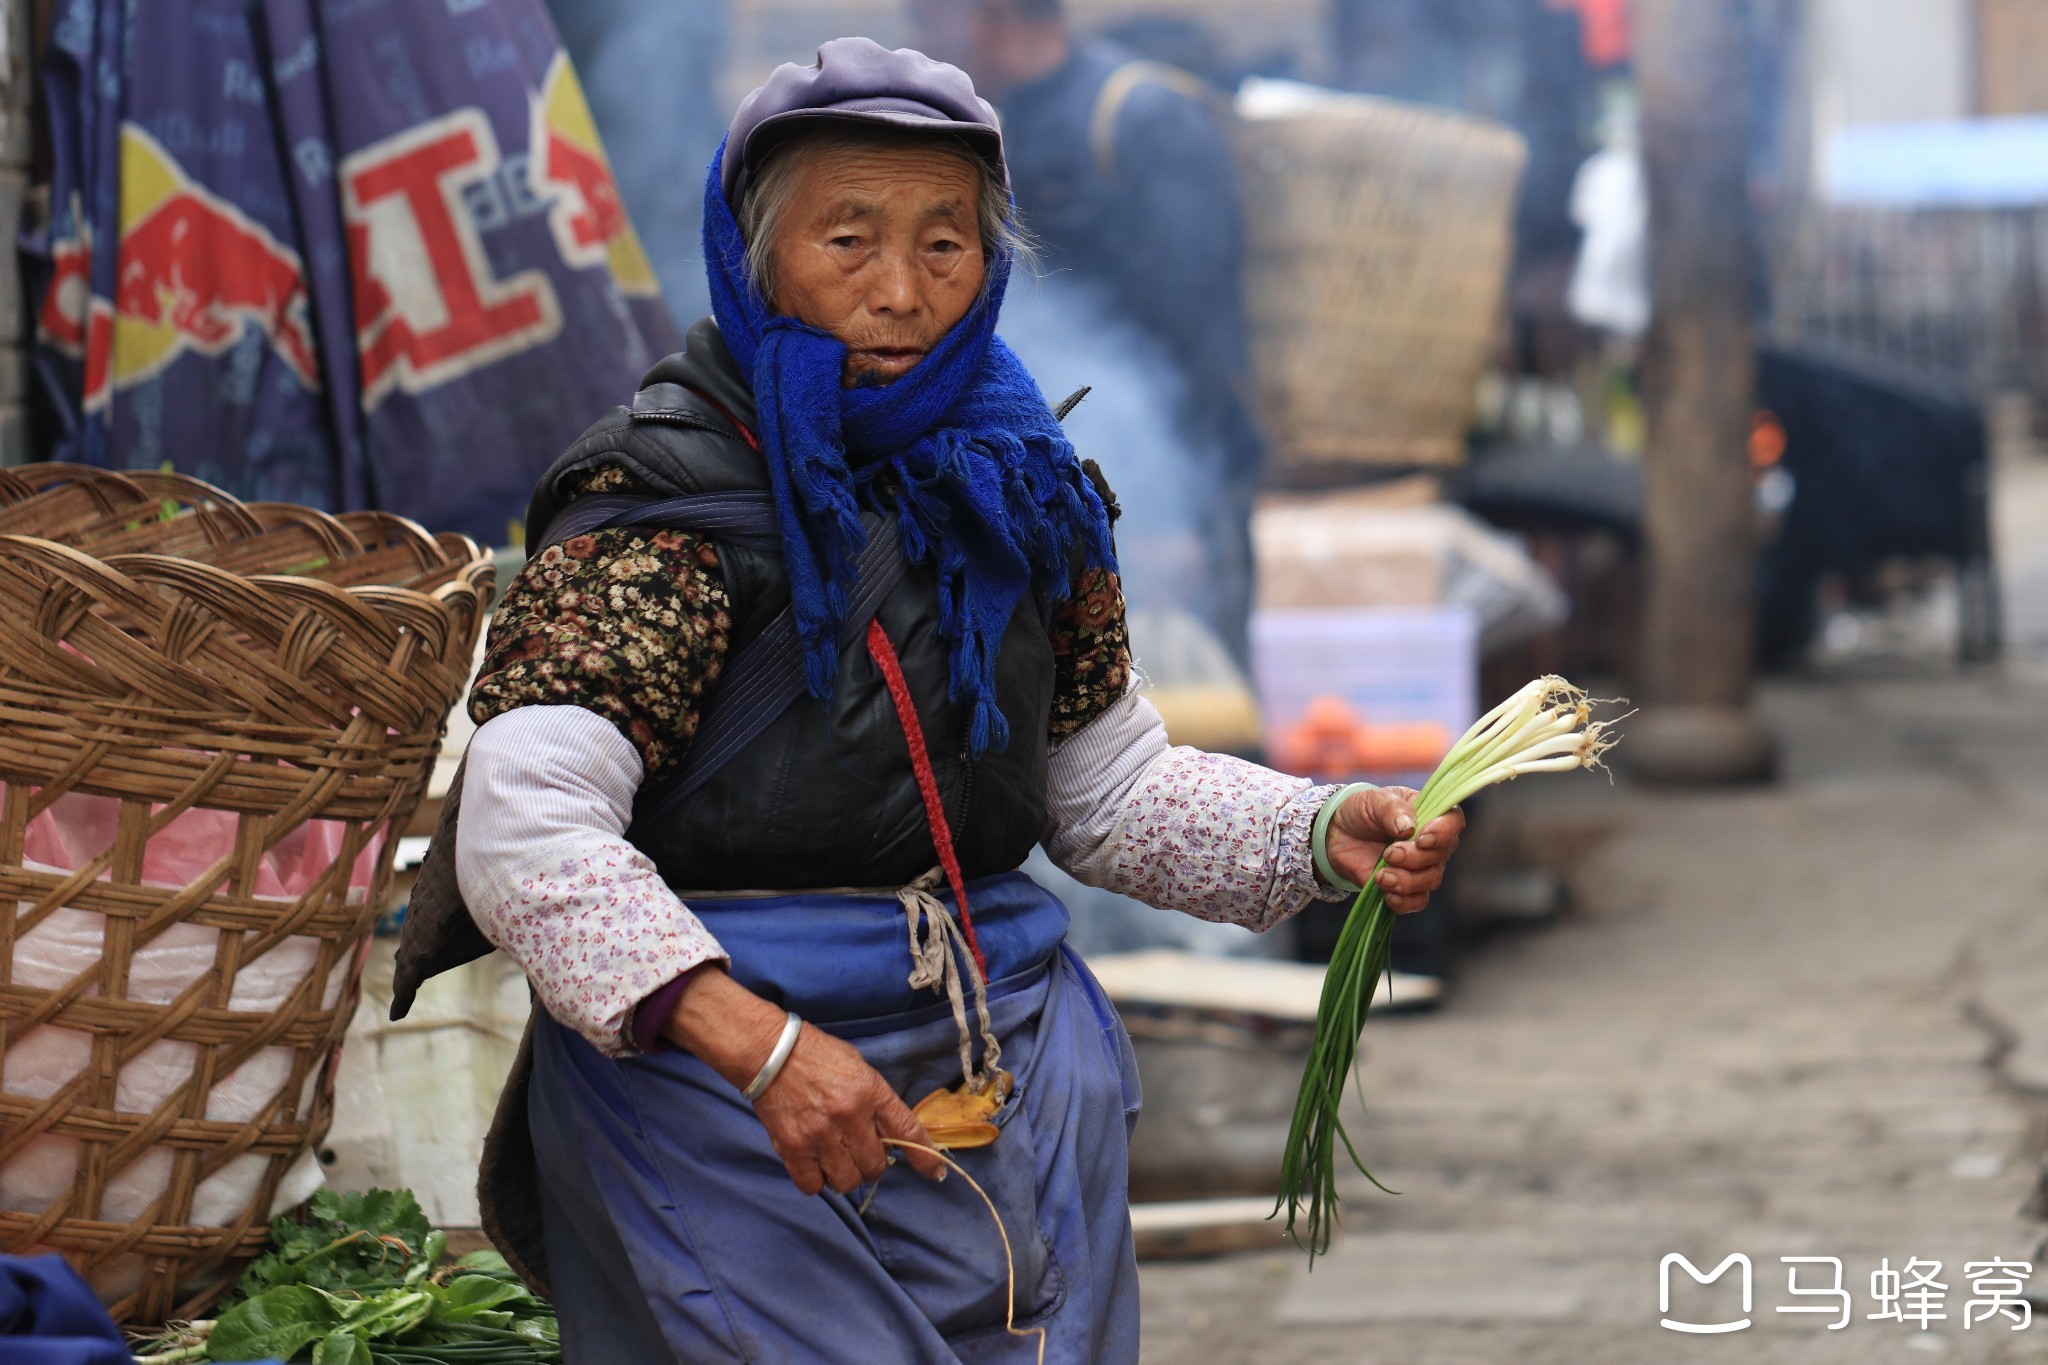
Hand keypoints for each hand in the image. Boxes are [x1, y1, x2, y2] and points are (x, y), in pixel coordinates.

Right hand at [662, 966, 946, 1192]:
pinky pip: (813, 1185)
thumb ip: (877, 1103)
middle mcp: (848, 1117)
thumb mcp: (860, 1069)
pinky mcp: (792, 1148)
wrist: (770, 1052)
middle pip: (876, 1166)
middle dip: (873, 1163)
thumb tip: (892, 1137)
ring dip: (846, 1175)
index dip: (925, 1158)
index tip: (934, 1172)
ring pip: (847, 1181)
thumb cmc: (818, 1056)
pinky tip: (815, 1164)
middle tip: (861, 1150)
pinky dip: (817, 1180)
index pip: (907, 1131)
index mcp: (870, 1092)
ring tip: (837, 1158)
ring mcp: (819, 1135)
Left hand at [1323, 786, 1463, 914]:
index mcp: (1429, 813)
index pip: (1454, 821)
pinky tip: (1387, 894)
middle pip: (1442, 855)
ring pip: (1431, 880)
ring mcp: (1421, 866)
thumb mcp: (1375, 800)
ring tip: (1381, 876)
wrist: (1339, 834)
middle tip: (1389, 853)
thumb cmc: (1363, 812)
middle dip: (1415, 858)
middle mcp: (1432, 842)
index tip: (1421, 839)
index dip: (1444, 832)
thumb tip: (1408, 828)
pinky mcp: (1406, 887)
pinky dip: (1404, 901)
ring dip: (1406, 880)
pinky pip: (1418, 901)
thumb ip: (1393, 809)